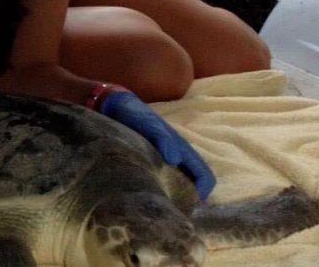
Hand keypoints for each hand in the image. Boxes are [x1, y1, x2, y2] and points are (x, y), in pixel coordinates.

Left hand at [99, 90, 215, 200]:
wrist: (114, 107)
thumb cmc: (134, 114)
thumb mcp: (148, 123)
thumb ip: (161, 137)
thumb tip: (175, 158)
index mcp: (182, 149)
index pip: (204, 176)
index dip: (201, 193)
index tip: (186, 207)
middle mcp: (176, 158)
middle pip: (191, 185)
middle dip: (185, 200)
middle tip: (167, 211)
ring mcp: (162, 161)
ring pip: (175, 185)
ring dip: (171, 197)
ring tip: (155, 206)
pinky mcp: (148, 163)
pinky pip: (159, 182)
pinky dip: (157, 191)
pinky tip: (143, 196)